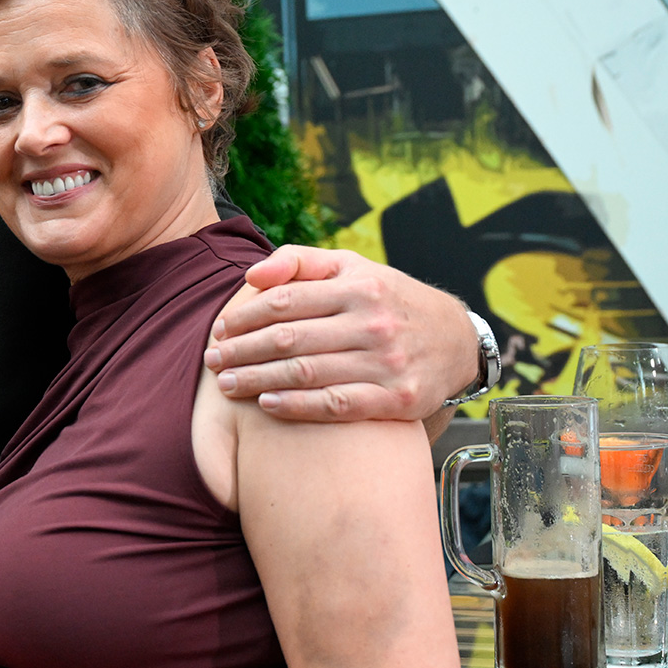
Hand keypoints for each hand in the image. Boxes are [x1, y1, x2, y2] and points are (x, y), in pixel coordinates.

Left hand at [204, 247, 475, 420]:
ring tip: (226, 385)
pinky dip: (297, 406)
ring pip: (306, 373)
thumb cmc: (387, 300)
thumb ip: (299, 261)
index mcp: (359, 287)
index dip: (244, 318)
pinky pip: (336, 405)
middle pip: (289, 339)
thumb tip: (251, 276)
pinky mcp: (397, 399)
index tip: (219, 331)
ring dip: (257, 380)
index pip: (285, 302)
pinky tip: (266, 404)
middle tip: (211, 361)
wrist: (457, 341)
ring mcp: (387, 363)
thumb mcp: (352, 267)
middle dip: (242, 351)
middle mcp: (373, 323)